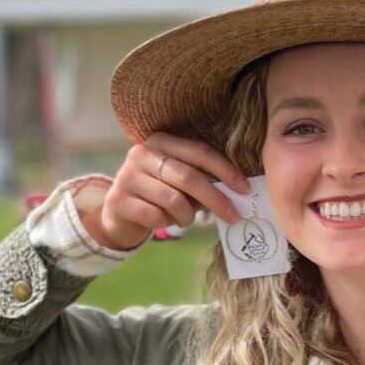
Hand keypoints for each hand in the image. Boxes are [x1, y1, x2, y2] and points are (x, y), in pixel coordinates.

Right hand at [82, 132, 250, 249]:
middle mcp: (142, 153)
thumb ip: (203, 180)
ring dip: (187, 215)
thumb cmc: (159, 193)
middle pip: (189, 177)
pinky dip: (166, 223)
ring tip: (185, 219)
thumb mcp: (180, 182)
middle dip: (216, 199)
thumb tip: (238, 193)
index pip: (200, 152)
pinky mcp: (118, 199)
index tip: (245, 189)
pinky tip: (163, 221)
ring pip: (173, 200)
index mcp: (162, 141)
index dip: (226, 171)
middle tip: (234, 215)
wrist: (119, 212)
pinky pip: (155, 216)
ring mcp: (127, 175)